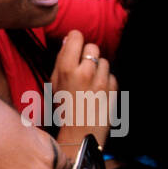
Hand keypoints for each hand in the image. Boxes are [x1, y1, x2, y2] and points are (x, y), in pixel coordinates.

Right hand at [50, 30, 117, 148]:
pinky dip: (105, 80)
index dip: (75, 39)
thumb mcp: (54, 82)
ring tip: (90, 82)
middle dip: (88, 54)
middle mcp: (86, 71)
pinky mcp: (113, 89)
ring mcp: (101, 80)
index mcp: (67, 68)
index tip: (74, 44)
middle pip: (92, 46)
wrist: (80, 132)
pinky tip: (97, 91)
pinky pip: (111, 75)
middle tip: (82, 66)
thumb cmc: (64, 108)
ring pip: (104, 61)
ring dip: (98, 68)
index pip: (76, 37)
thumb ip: (62, 59)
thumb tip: (69, 39)